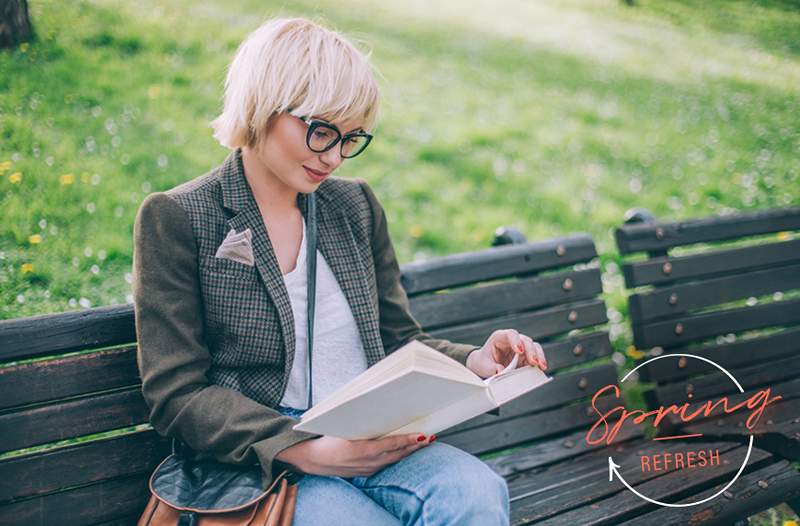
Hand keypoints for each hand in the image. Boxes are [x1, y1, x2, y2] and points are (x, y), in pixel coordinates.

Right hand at [275, 432, 434, 477]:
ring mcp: (369, 469)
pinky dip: (398, 456)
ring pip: (395, 459)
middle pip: (399, 453)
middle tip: (432, 437)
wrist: (313, 459)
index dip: (411, 440)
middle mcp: (369, 462)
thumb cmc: (328, 439)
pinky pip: (387, 463)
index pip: (394, 444)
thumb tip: (380, 408)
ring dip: (409, 451)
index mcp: (364, 449)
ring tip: (424, 442)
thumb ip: (364, 421)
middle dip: (417, 445)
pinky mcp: (367, 472)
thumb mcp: (345, 427)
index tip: (424, 436)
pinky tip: (405, 450)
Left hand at [466, 329, 547, 378]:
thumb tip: (501, 371)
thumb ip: (492, 368)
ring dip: (539, 356)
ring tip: (541, 366)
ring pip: (534, 348)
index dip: (516, 341)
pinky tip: (541, 370)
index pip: (510, 334)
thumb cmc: (483, 363)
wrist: (484, 367)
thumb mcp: (483, 366)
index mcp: (500, 338)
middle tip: (534, 362)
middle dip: (531, 351)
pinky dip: (539, 364)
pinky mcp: (526, 358)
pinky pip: (536, 358)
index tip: (519, 350)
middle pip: (526, 341)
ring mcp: (521, 349)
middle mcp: (513, 341)